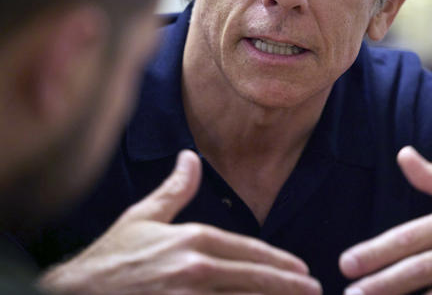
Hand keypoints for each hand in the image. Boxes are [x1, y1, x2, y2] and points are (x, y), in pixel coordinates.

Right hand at [40, 150, 320, 294]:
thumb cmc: (109, 260)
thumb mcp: (142, 217)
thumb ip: (175, 189)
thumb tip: (189, 157)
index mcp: (193, 241)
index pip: (249, 252)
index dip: (280, 262)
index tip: (302, 269)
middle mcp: (195, 269)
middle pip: (255, 280)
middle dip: (290, 287)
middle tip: (314, 290)